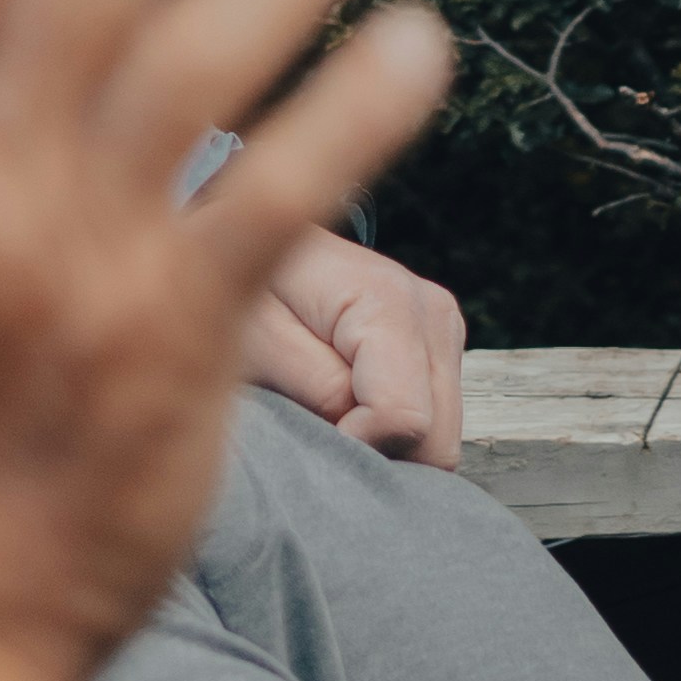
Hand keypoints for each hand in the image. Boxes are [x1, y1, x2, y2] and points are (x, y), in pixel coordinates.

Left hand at [243, 226, 465, 464]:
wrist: (248, 232)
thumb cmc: (239, 285)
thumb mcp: (256, 338)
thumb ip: (318, 387)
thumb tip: (366, 433)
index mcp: (388, 302)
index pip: (404, 418)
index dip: (353, 441)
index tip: (306, 420)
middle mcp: (431, 312)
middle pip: (435, 440)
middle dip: (375, 448)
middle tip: (314, 417)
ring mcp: (441, 328)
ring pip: (439, 438)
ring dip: (384, 439)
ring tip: (325, 401)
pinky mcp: (438, 345)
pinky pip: (431, 420)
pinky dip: (390, 426)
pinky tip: (347, 398)